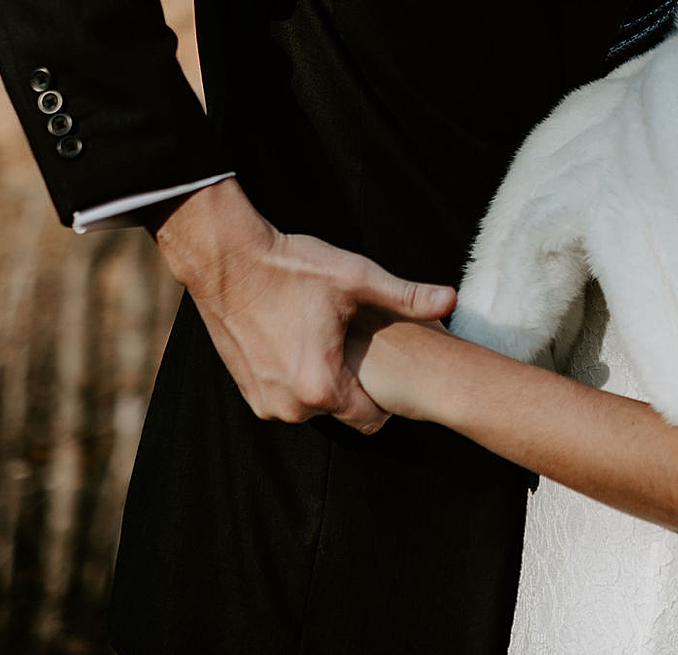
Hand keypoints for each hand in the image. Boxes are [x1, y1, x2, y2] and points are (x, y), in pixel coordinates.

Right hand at [154, 178, 455, 432]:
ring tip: (326, 338)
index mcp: (322, 387)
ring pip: (313, 405)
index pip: (373, 419)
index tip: (384, 361)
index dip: (386, 393)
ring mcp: (264, 401)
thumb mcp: (355, 278)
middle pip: (343, 410)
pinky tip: (299, 339)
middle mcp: (291, 407)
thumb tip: (451, 300)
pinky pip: (286, 396)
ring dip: (323, 380)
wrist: (226, 259)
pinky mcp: (245, 390)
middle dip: (353, 383)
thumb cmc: (292, 267)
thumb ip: (406, 296)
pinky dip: (296, 377)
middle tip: (354, 342)